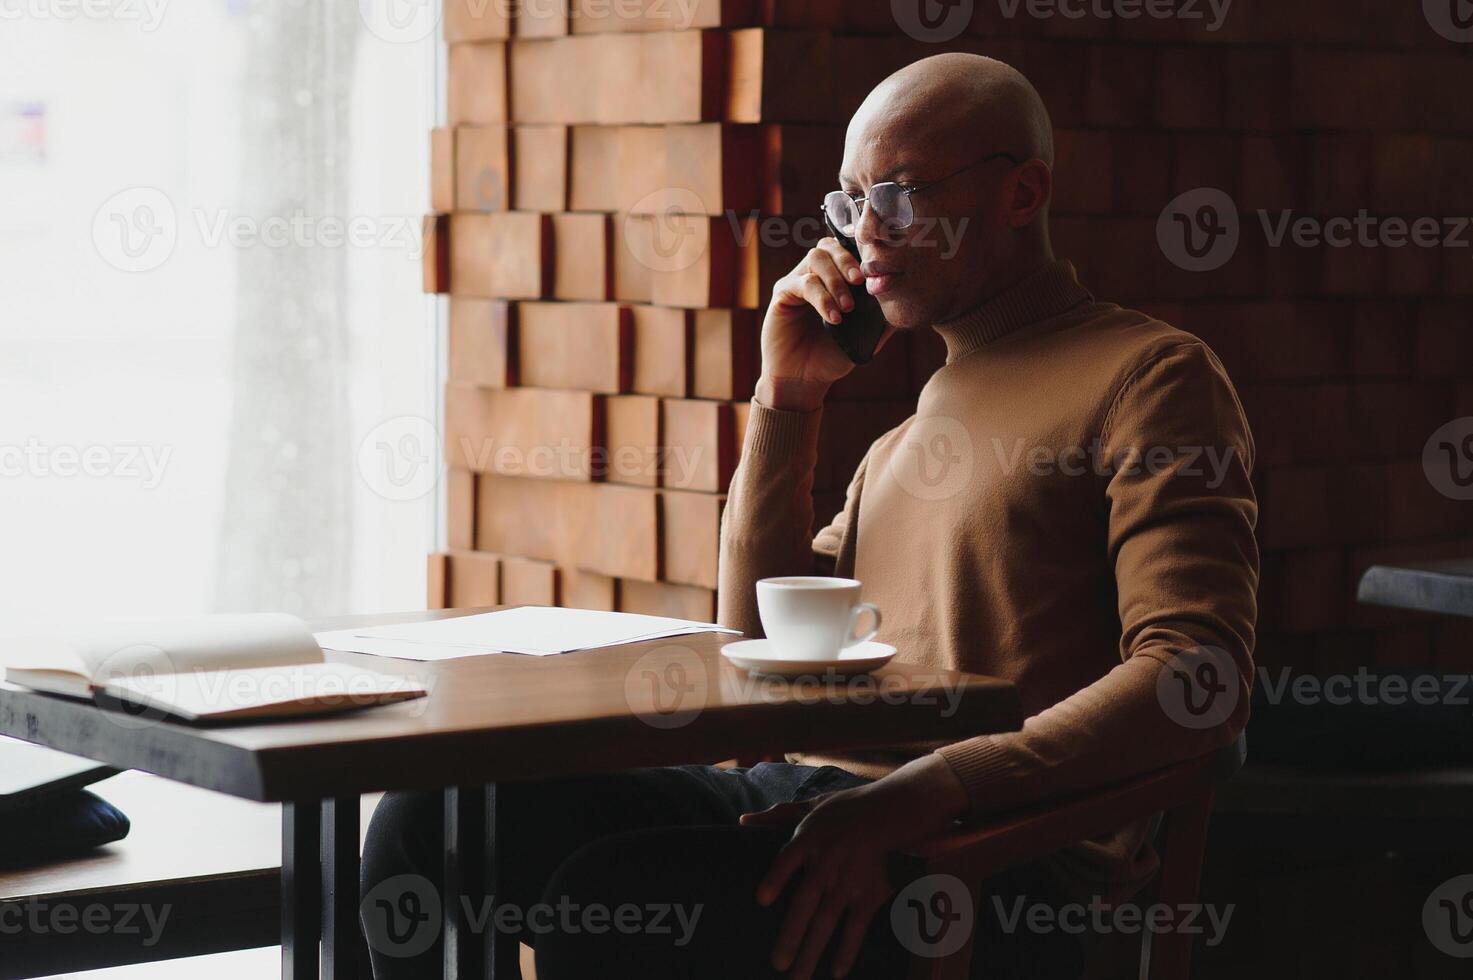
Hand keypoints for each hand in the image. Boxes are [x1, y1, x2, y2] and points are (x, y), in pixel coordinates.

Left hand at [739, 755, 968, 978]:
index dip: (775, 878)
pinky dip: (847, 950)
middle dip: (791, 934)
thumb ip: (776, 817)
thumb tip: (743, 823)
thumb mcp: (808, 808)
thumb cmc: (841, 813)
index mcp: (807, 841)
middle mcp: (826, 865)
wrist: (886, 814)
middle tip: (777, 964)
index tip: (761, 900)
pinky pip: (856, 928)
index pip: (787, 860)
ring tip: (797, 978)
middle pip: (805, 902)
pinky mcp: (868, 894)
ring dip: (812, 951)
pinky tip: (835, 972)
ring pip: (827, 922)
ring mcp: (847, 883)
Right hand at [757, 238, 896, 411]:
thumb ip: (881, 321)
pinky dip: (822, 298)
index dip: (859, 255)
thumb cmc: (830, 359)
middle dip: (848, 260)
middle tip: (860, 282)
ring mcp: (795, 283)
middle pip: (828, 245)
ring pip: (816, 258)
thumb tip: (904, 303)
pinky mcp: (782, 295)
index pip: (844, 251)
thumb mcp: (863, 339)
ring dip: (836, 281)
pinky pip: (803, 283)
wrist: (803, 381)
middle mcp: (812, 276)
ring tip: (847, 308)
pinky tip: (833, 318)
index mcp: (831, 280)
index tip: (875, 273)